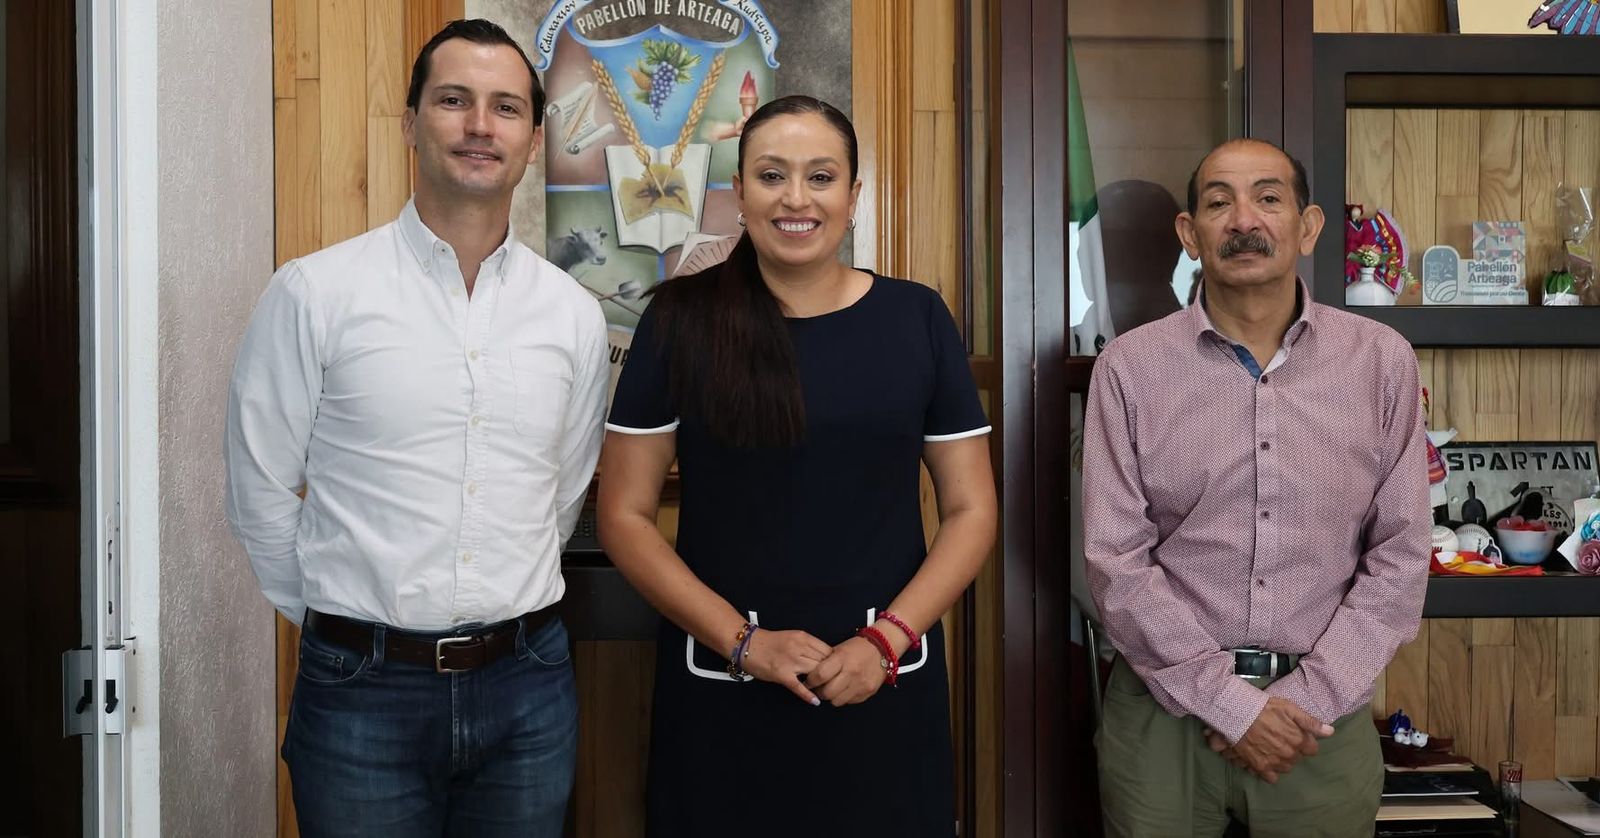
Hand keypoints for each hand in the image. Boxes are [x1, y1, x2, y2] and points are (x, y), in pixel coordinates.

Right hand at [740, 629, 831, 705]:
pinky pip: (799, 686)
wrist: (747, 644)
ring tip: (824, 690)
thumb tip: (825, 658)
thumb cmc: (770, 642)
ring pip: (815, 673)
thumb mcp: (793, 637)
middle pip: (825, 663)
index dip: (834, 662)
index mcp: (803, 637)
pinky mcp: (782, 674)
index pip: (828, 650)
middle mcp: (799, 648)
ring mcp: (791, 661)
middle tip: (833, 683)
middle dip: (831, 674)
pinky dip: (808, 695)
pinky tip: (815, 701)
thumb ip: (808, 646)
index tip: (836, 669)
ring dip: (821, 683)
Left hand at [806, 637, 890, 706]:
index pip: (820, 675)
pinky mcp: (867, 692)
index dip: (810, 681)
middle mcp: (851, 672)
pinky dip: (844, 697)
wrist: (883, 649)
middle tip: (819, 687)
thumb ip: (826, 662)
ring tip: (832, 688)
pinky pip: (849, 701)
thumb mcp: (839, 649)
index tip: (808, 681)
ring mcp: (860, 684)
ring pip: (836, 701)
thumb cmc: (858, 648)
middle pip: (827, 692)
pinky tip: (845, 688)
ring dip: (831, 696)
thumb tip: (811, 675)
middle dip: (819, 691)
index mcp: (842, 658)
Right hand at [1215, 698, 1332, 782]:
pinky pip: (1272, 778)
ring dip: (1283, 760)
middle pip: (1298, 759)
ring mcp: (1275, 763)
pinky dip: (1270, 772)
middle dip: (1293, 750)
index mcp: (1299, 740)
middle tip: (1281, 739)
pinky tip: (1266, 761)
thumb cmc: (1265, 708)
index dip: (1305, 742)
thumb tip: (1330, 732)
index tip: (1297, 735)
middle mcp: (1289, 754)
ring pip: (1286, 768)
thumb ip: (1311, 722)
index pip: (1312, 749)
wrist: (1239, 714)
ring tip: (1273, 749)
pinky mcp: (1261, 767)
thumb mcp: (1290, 708)